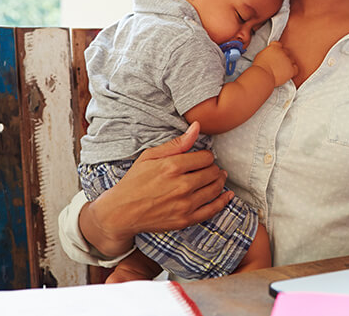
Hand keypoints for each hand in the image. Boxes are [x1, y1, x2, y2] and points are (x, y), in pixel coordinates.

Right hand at [80, 122, 233, 256]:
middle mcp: (181, 185)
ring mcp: (184, 204)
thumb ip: (177, 143)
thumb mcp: (150, 156)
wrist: (120, 212)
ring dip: (219, 181)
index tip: (202, 158)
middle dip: (213, 168)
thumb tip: (197, 127)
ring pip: (215, 189)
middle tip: (210, 168)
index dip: (206, 156)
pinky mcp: (185, 220)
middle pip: (212, 172)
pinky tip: (227, 195)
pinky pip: (212, 210)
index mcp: (172, 167)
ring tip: (217, 177)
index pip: (206, 157)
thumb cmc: (134, 181)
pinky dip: (223, 201)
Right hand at [253, 41, 297, 85]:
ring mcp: (288, 60)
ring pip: (292, 60)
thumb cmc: (259, 67)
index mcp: (274, 47)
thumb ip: (268, 52)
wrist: (263, 75)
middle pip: (286, 52)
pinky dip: (293, 70)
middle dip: (283, 57)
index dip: (277, 50)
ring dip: (288, 64)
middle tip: (278, 63)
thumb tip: (270, 54)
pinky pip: (296, 68)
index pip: (279, 45)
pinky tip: (288, 73)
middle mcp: (282, 52)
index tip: (276, 54)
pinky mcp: (291, 69)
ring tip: (281, 69)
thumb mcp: (261, 55)